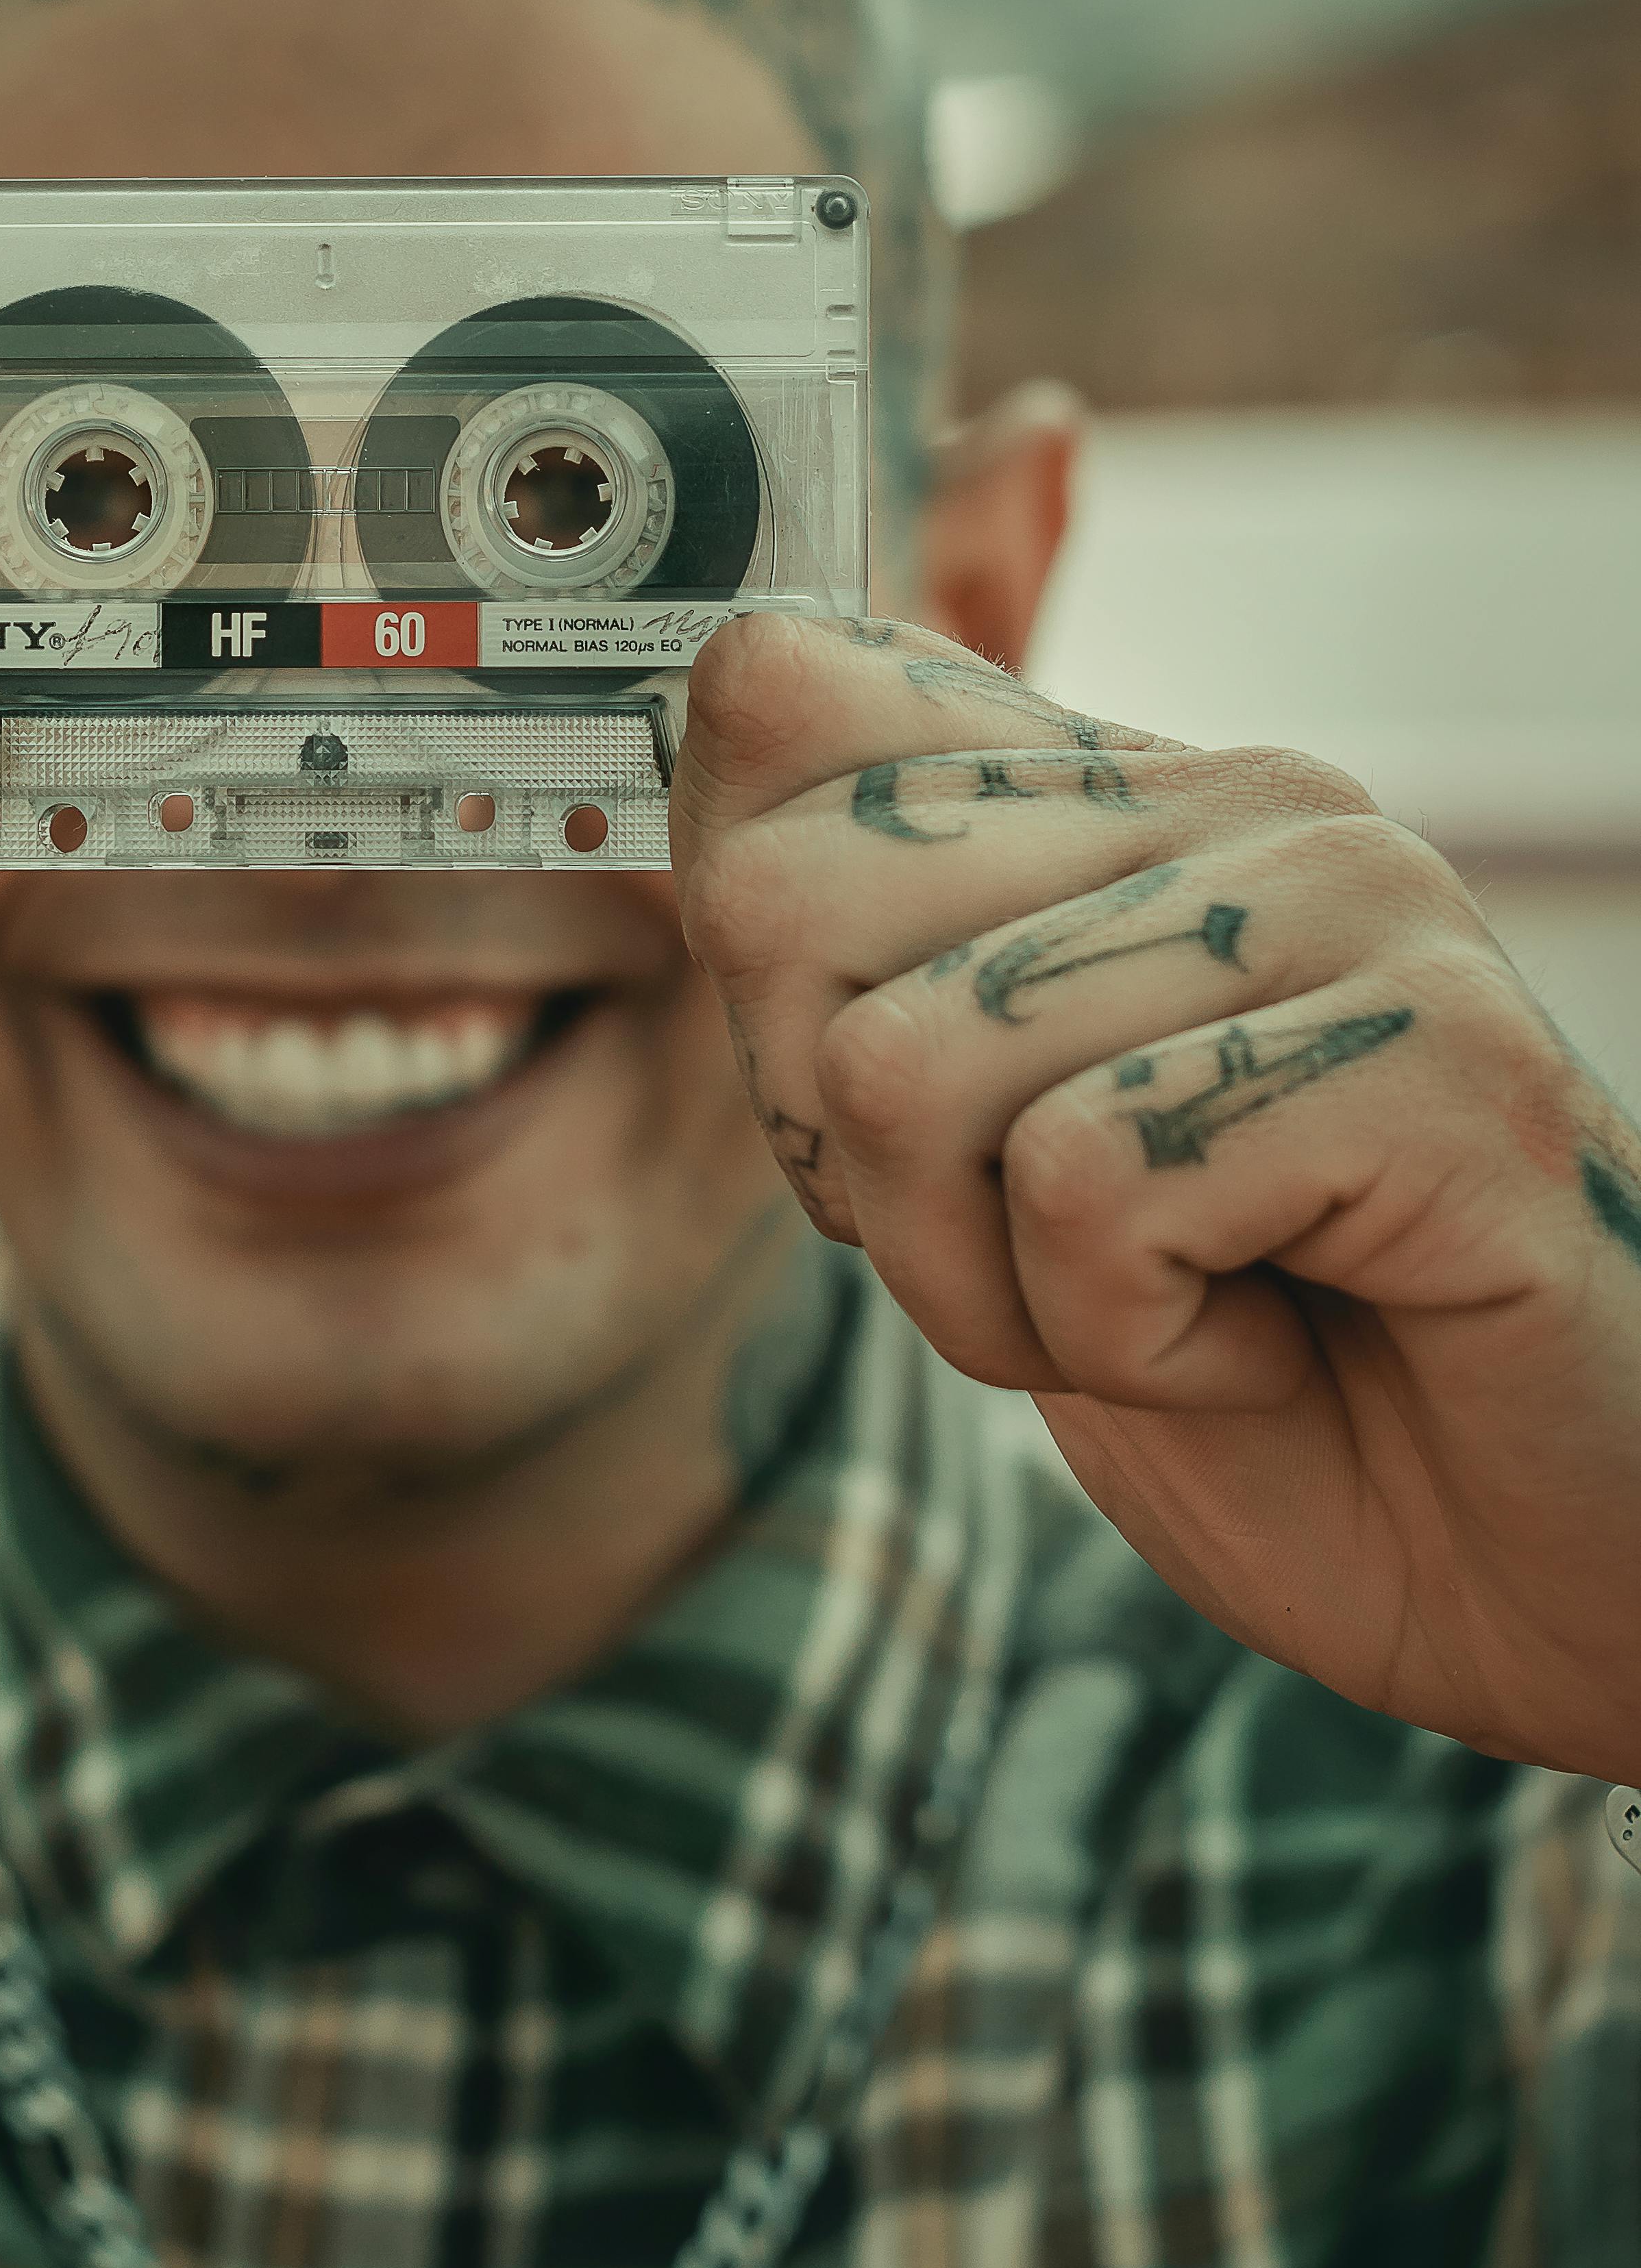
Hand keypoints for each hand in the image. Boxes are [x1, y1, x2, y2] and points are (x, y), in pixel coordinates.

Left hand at [674, 612, 1640, 1779]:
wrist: (1538, 1572)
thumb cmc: (1272, 1377)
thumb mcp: (993, 1170)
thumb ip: (867, 974)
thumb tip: (729, 738)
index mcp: (1119, 795)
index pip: (780, 695)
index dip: (747, 957)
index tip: (888, 1120)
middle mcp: (1239, 802)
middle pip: (786, 902)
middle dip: (852, 1166)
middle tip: (1054, 1253)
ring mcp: (1354, 910)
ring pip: (907, 1066)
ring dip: (994, 1286)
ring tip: (1177, 1311)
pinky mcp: (1433, 1063)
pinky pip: (1087, 1187)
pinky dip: (1136, 1341)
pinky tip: (1273, 1344)